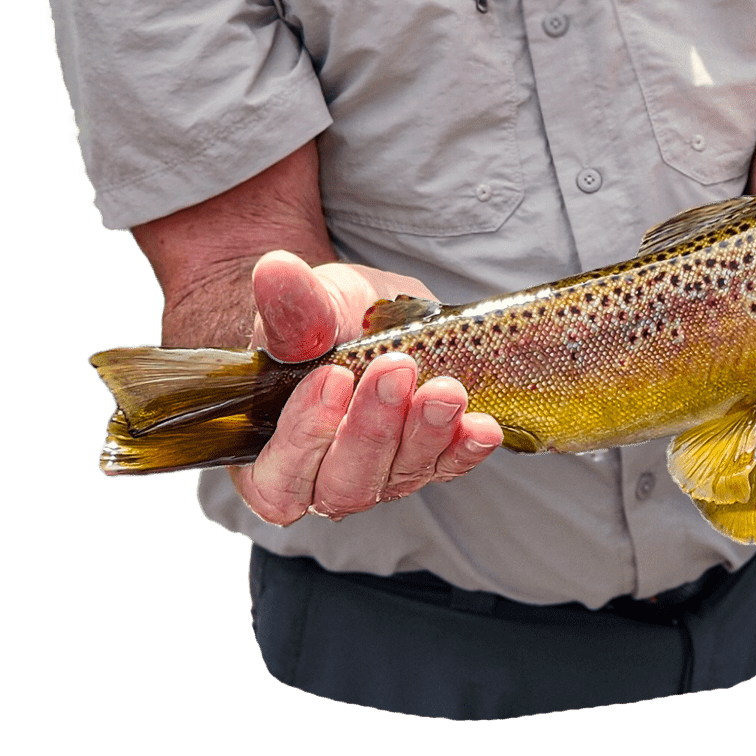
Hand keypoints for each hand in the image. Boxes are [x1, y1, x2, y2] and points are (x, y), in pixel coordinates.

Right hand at [229, 251, 503, 525]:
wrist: (368, 314)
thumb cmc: (324, 321)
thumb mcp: (309, 307)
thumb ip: (292, 307)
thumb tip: (275, 271)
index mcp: (272, 454)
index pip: (277, 478)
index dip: (303, 437)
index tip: (332, 377)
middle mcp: (323, 477)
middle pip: (344, 484)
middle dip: (372, 429)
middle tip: (395, 371)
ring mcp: (379, 475)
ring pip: (398, 477)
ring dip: (425, 434)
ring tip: (445, 390)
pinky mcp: (427, 461)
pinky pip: (447, 467)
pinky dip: (465, 450)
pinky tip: (482, 427)